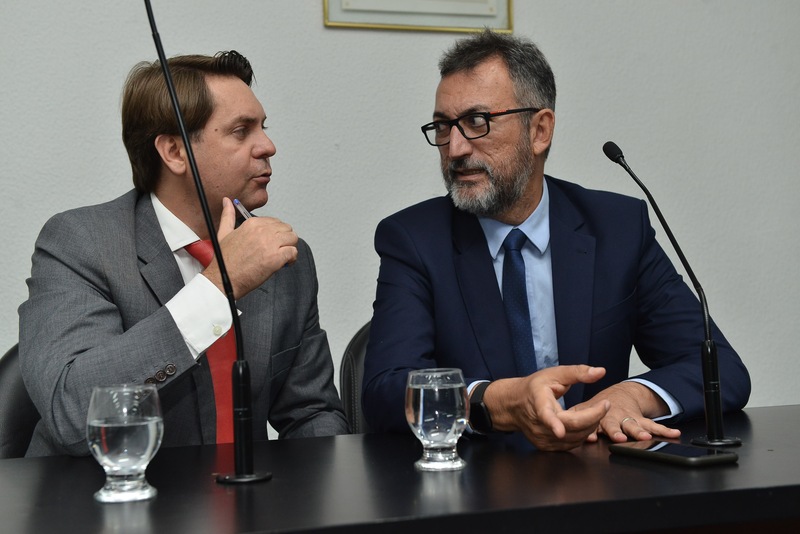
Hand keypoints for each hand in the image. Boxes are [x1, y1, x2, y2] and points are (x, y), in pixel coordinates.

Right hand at [202, 198, 297, 298]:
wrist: (224, 279)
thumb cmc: (225, 261)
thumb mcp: (223, 233)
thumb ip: (228, 215)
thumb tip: (227, 201)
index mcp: (252, 224)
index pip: (275, 222)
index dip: (276, 233)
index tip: (271, 242)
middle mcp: (262, 231)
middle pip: (286, 229)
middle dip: (285, 240)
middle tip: (278, 250)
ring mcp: (270, 244)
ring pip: (293, 238)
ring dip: (290, 247)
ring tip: (282, 256)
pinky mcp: (276, 258)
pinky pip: (293, 252)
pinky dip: (292, 258)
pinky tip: (284, 263)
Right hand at [483, 365, 609, 450]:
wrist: (513, 404)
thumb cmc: (535, 387)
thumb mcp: (554, 374)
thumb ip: (578, 372)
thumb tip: (601, 371)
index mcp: (538, 402)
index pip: (545, 415)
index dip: (553, 423)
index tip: (559, 431)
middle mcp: (538, 423)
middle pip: (571, 427)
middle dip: (594, 416)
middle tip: (604, 404)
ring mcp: (541, 437)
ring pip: (575, 438)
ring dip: (590, 425)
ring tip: (591, 411)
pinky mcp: (545, 446)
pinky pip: (572, 444)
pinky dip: (582, 433)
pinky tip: (580, 422)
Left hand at [578, 382, 681, 443]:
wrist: (621, 395)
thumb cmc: (600, 406)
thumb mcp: (585, 409)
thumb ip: (576, 418)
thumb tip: (564, 430)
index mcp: (600, 416)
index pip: (594, 423)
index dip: (592, 430)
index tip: (591, 437)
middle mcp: (615, 417)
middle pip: (615, 425)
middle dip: (617, 431)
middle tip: (618, 437)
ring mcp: (629, 419)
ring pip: (635, 426)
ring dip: (640, 431)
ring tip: (645, 436)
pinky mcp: (642, 421)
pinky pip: (655, 426)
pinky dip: (665, 430)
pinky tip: (673, 433)